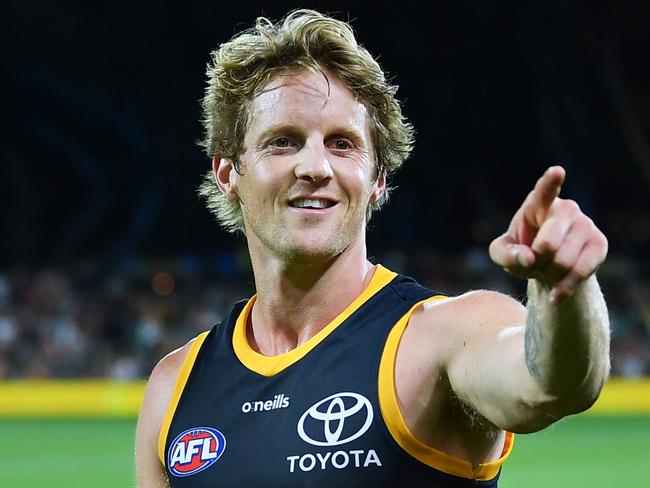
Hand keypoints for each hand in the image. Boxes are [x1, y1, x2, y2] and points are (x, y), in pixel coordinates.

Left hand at [489, 166, 607, 302]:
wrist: (548, 268)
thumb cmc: (522, 251)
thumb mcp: (502, 253)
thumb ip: (505, 254)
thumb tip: (528, 258)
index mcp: (538, 203)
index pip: (544, 191)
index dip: (550, 182)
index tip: (557, 171)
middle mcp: (566, 208)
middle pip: (547, 245)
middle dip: (535, 263)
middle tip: (533, 263)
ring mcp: (585, 224)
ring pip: (563, 262)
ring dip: (548, 275)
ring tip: (545, 270)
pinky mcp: (600, 244)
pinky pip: (580, 272)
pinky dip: (563, 287)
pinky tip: (556, 293)